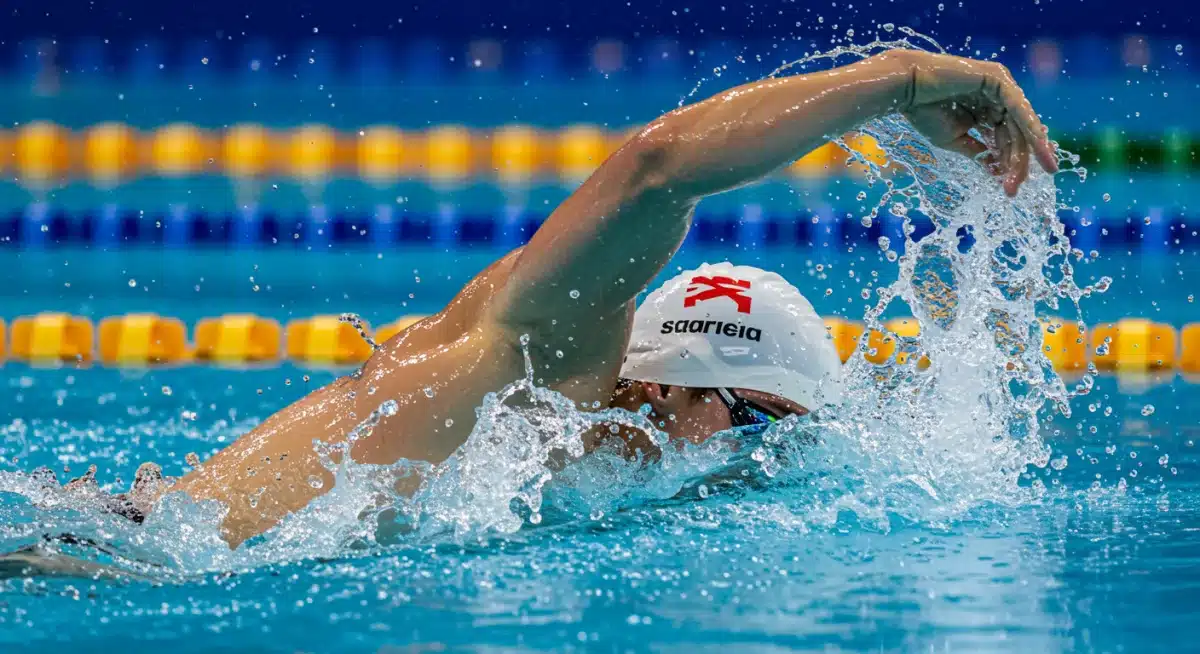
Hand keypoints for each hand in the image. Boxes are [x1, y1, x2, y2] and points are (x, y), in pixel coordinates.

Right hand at [879, 50, 1058, 195]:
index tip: (1010, 190)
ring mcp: (1000, 86)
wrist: (906, 89)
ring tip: (1025, 175)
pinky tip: (1037, 146)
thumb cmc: (924, 111)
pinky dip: (1028, 125)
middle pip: (1016, 134)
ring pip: (1020, 122)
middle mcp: (997, 98)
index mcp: (986, 111)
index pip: (1005, 140)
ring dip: (1026, 150)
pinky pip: (1017, 105)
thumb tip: (997, 172)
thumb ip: (978, 152)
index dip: (1010, 164)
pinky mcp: (998, 78)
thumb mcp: (954, 139)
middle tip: (1014, 189)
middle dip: (1018, 162)